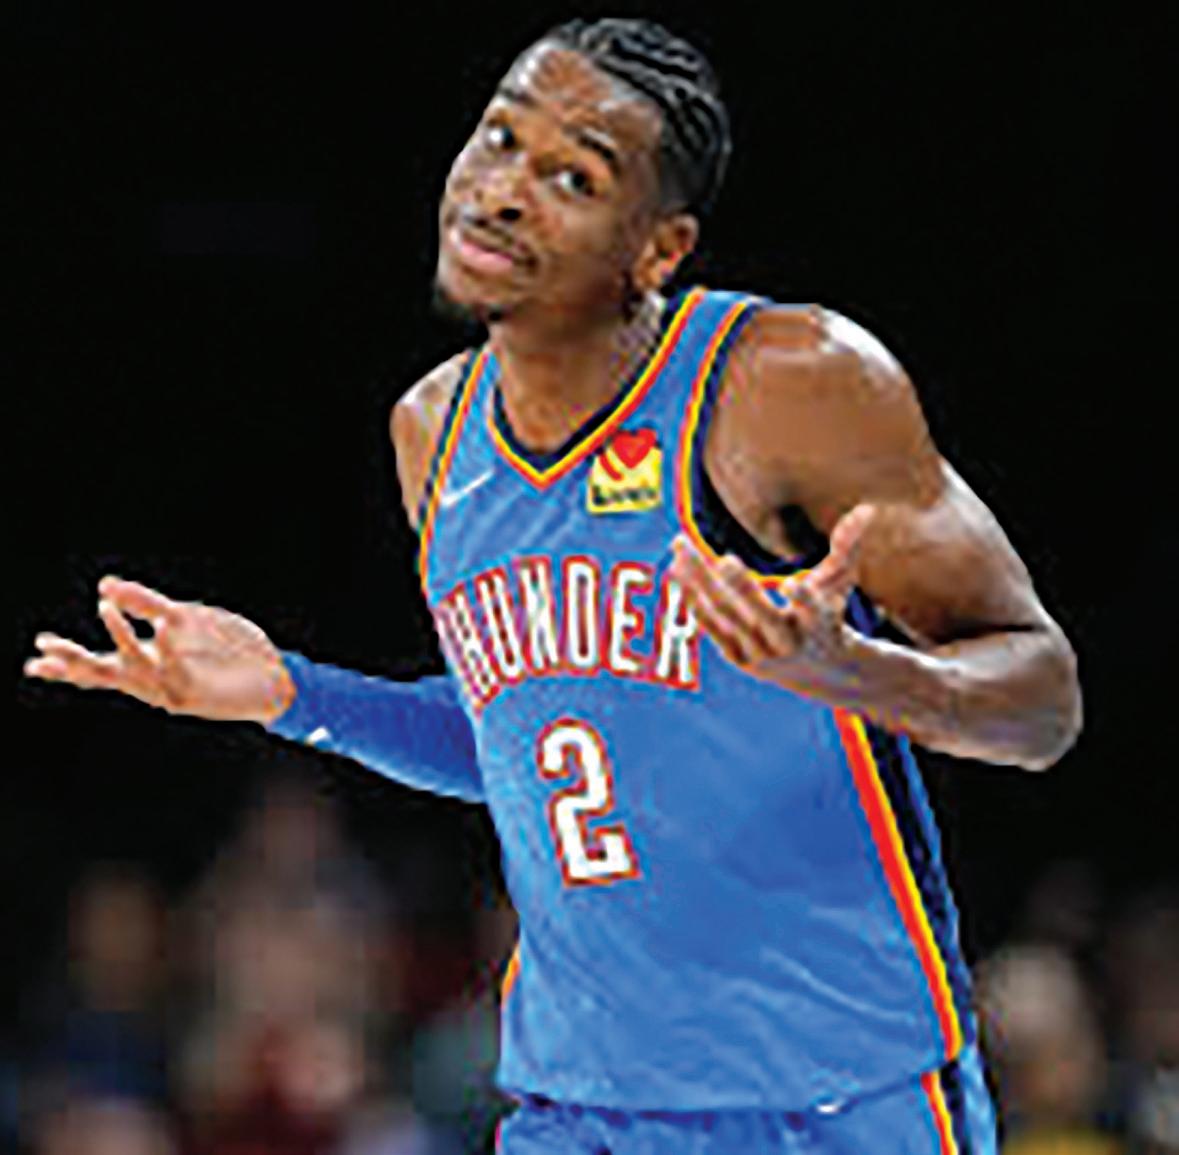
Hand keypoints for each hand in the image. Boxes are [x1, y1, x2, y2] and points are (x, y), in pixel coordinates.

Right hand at [24, 576, 295, 723]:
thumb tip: (102, 585)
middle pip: (106, 675)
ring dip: (121, 637)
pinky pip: (174, 669)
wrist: (275, 673)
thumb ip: (146, 602)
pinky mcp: (197, 693)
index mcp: (149, 663)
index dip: (67, 663)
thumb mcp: (186, 618)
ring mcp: (174, 689)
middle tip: (44, 650)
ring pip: (136, 669)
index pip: (100, 665)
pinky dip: (166, 648)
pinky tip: (160, 628)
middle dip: (75, 662)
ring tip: (106, 609)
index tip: (33, 658)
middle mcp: (155, 680)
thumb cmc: (230, 649)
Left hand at [669, 504, 875, 681]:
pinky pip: (713, 628)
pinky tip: (676, 572)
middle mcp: (789, 643)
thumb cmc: (828, 614)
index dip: (804, 601)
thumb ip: (848, 546)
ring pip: (728, 618)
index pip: (814, 612)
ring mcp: (761, 654)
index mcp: (819, 624)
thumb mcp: (841, 582)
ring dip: (702, 585)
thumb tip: (869, 507)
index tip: (793, 585)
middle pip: (761, 616)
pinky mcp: (740, 659)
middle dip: (741, 589)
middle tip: (723, 559)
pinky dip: (694, 601)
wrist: (817, 672)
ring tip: (680, 549)